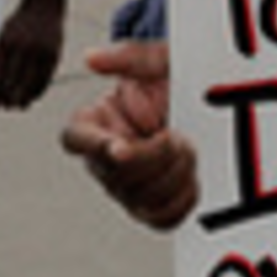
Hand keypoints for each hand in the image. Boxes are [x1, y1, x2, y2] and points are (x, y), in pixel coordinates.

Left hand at [0, 0, 62, 109]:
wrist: (44, 4)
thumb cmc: (20, 21)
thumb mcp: (4, 34)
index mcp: (6, 42)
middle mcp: (23, 47)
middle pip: (13, 81)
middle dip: (7, 98)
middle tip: (3, 108)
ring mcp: (40, 50)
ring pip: (30, 83)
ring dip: (23, 98)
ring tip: (18, 107)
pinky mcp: (54, 54)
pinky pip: (45, 78)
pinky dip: (39, 90)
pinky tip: (33, 98)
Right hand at [61, 42, 197, 229]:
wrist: (202, 104)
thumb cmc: (172, 80)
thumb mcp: (158, 61)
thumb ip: (128, 58)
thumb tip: (91, 58)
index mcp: (95, 121)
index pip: (74, 139)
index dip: (93, 147)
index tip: (120, 146)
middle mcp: (103, 158)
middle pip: (114, 175)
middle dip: (152, 155)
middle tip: (174, 133)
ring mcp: (126, 187)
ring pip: (140, 200)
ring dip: (173, 173)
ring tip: (184, 147)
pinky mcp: (151, 208)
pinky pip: (162, 218)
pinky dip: (183, 198)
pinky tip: (190, 174)